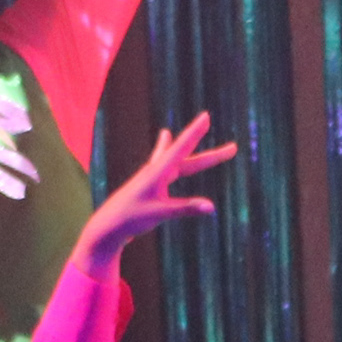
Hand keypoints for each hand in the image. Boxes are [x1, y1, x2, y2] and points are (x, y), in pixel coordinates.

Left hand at [79, 112, 237, 267]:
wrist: (107, 225)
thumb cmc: (132, 218)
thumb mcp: (161, 213)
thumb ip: (186, 208)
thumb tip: (211, 207)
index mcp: (158, 172)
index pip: (181, 147)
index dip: (195, 132)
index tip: (206, 116)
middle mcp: (156, 171)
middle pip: (188, 158)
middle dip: (211, 155)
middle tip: (233, 148)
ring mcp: (152, 177)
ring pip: (177, 160)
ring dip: (189, 146)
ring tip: (195, 129)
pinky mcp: (149, 184)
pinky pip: (165, 164)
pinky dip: (167, 151)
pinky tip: (163, 141)